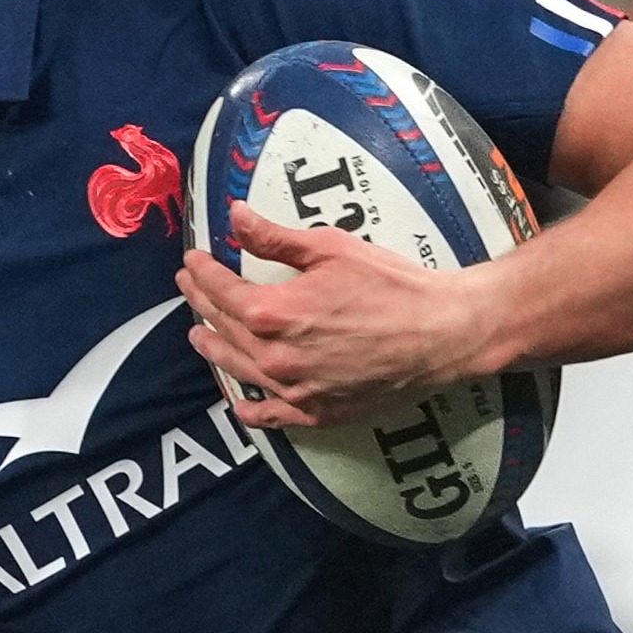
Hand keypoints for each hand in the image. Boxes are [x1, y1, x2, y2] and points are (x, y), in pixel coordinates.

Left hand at [177, 217, 506, 431]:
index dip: (202, 272)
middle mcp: (274, 358)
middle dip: (202, 304)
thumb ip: (275, 238)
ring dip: (214, 351)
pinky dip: (251, 409)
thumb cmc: (392, 285)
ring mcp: (294, 391)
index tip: (191, 260)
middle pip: (223, 329)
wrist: (441, 333)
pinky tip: (240, 403)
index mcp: (272, 313)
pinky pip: (272, 416)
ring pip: (238, 372)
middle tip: (190, 288)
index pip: (221, 291)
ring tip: (198, 336)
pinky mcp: (317, 414)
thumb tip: (234, 216)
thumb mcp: (331, 249)